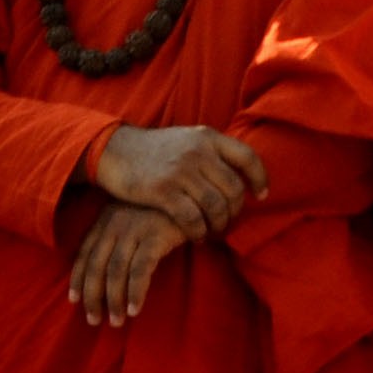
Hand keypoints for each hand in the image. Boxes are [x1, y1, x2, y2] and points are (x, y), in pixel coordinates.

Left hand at [69, 201, 188, 327]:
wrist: (188, 192)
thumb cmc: (160, 210)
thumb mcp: (132, 220)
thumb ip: (118, 238)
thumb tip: (107, 271)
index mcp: (105, 221)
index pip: (84, 254)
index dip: (77, 279)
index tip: (74, 300)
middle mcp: (114, 226)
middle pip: (95, 266)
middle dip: (92, 296)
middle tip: (93, 320)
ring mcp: (133, 230)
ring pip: (115, 271)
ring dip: (113, 300)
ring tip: (116, 322)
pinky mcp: (155, 237)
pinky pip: (140, 270)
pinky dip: (135, 292)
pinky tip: (135, 310)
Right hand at [86, 124, 268, 236]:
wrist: (112, 150)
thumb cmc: (152, 150)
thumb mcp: (185, 139)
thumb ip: (211, 151)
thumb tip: (241, 174)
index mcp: (206, 137)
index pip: (247, 157)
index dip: (259, 178)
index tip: (260, 195)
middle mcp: (197, 151)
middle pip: (234, 189)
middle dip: (235, 211)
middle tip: (227, 221)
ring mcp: (180, 171)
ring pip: (216, 207)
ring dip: (218, 225)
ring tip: (212, 230)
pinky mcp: (163, 190)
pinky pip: (193, 219)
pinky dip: (199, 232)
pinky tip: (196, 236)